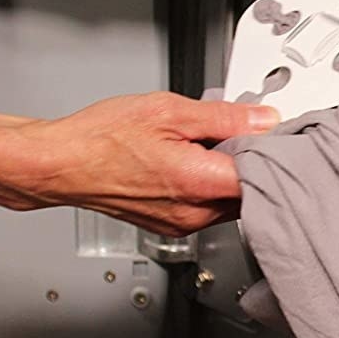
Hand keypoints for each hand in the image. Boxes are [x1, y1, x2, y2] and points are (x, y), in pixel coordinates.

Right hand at [13, 93, 277, 235]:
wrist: (61, 163)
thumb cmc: (101, 139)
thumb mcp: (169, 110)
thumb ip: (225, 117)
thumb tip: (265, 119)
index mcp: (199, 183)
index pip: (265, 175)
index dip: (275, 150)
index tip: (276, 131)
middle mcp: (195, 213)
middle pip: (252, 191)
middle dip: (253, 162)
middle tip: (241, 131)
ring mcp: (184, 225)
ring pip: (232, 201)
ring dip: (231, 175)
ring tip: (208, 145)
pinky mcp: (173, 226)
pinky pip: (209, 208)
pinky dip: (209, 186)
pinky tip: (192, 163)